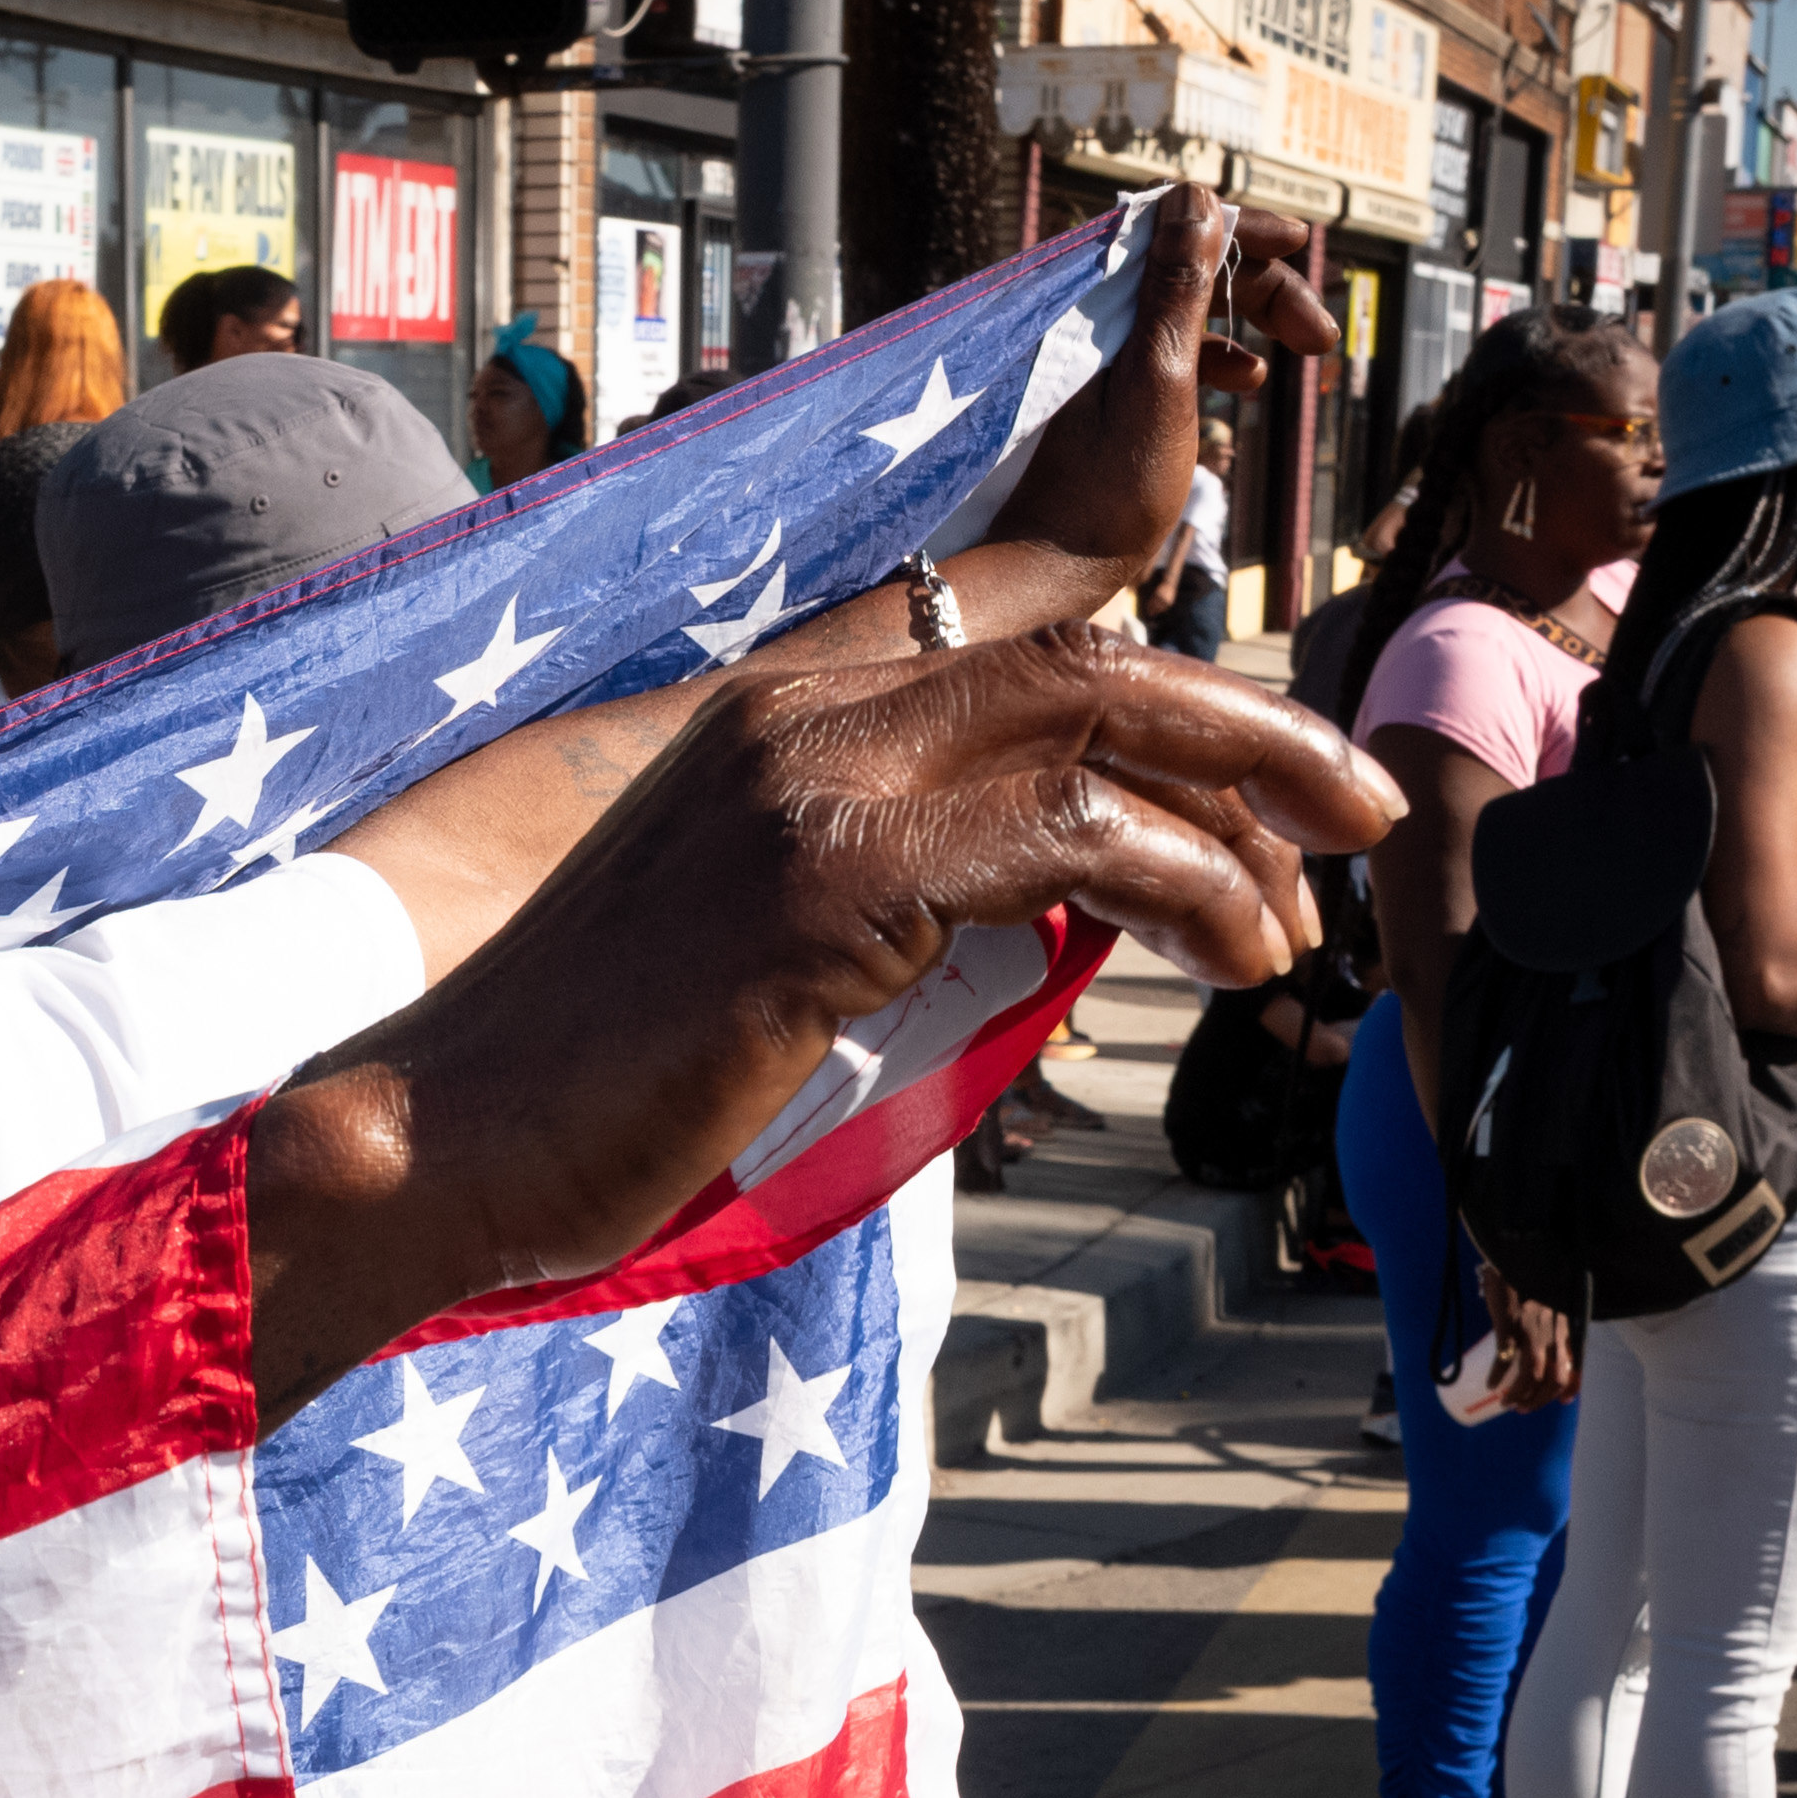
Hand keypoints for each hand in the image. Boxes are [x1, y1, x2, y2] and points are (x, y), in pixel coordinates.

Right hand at [249, 629, 1400, 1418]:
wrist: (436, 1135)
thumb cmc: (589, 1088)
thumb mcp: (764, 962)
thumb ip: (895, 906)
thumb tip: (1052, 926)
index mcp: (777, 715)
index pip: (1022, 662)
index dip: (1173, 716)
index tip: (1269, 807)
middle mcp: (797, 710)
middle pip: (1089, 663)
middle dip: (1252, 734)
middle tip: (1360, 816)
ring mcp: (808, 779)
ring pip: (1100, 724)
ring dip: (1245, 815)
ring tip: (1302, 925)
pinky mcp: (824, 876)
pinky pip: (1067, 840)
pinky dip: (1183, 886)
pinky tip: (1228, 950)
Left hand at [978, 189, 1335, 598]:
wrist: (1053, 569)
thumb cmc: (1107, 486)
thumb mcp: (1159, 377)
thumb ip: (1175, 287)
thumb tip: (1195, 196)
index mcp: (1091, 303)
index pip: (1172, 228)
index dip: (1241, 228)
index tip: (1299, 242)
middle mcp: (1088, 318)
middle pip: (1190, 268)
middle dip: (1262, 288)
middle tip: (1319, 335)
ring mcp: (1100, 355)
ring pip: (1188, 310)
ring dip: (1249, 323)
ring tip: (1296, 357)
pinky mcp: (1110, 392)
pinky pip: (1172, 350)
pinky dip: (1217, 357)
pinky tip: (1249, 381)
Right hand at [1482, 1263, 1579, 1408]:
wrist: (1518, 1256)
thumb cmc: (1531, 1280)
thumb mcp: (1551, 1305)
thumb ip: (1553, 1324)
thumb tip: (1548, 1343)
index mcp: (1564, 1330)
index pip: (1575, 1366)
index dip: (1572, 1388)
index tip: (1563, 1401)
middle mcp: (1554, 1334)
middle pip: (1553, 1379)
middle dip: (1538, 1400)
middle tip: (1522, 1407)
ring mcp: (1533, 1330)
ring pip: (1532, 1374)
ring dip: (1519, 1394)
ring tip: (1507, 1402)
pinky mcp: (1511, 1325)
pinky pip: (1505, 1357)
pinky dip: (1498, 1375)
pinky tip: (1491, 1384)